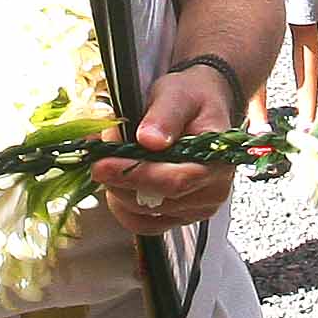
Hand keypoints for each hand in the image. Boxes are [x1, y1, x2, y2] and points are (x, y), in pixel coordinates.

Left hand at [94, 64, 244, 233]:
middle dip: (118, 176)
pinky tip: (118, 179)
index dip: (133, 175)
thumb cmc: (193, 99)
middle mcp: (211, 192)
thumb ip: (165, 115)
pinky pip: (141, 222)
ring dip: (117, 187)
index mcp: (217, 161)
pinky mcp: (178, 217)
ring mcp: (195, 209)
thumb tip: (149, 140)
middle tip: (100, 148)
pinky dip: (121, 204)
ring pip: (142, 212)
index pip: (174, 181)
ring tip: (111, 157)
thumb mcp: (179, 94)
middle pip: (154, 200)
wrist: (201, 109)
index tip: (101, 164)